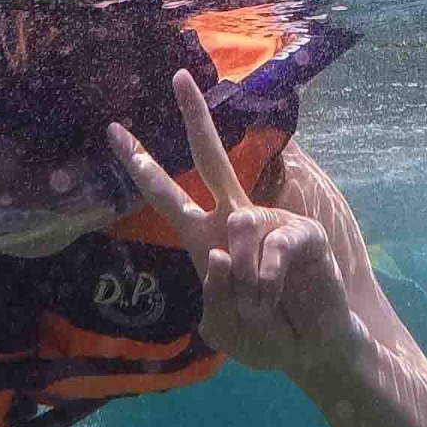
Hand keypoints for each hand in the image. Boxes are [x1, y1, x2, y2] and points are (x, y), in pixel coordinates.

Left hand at [109, 72, 363, 379]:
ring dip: (246, 283)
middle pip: (211, 157)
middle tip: (178, 78)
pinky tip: (278, 295)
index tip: (114, 131)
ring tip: (261, 305)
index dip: (141, 165)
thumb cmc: (263, 334)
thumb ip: (214, 293)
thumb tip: (225, 251)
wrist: (311, 348)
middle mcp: (235, 219)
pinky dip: (268, 284)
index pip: (167, 194)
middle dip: (193, 116)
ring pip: (239, 228)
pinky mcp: (302, 232)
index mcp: (206, 236)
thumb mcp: (220, 325)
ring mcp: (270, 221)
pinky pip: (271, 250)